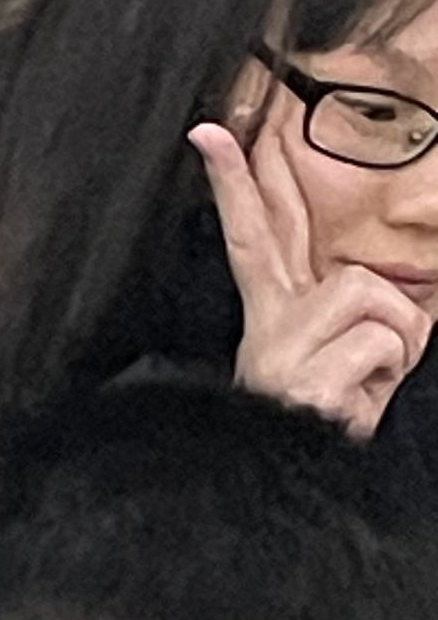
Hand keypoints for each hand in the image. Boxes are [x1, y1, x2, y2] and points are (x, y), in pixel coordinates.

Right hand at [193, 110, 430, 438]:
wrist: (299, 485)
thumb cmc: (332, 419)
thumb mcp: (346, 363)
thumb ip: (364, 318)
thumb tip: (411, 292)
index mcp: (276, 319)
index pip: (254, 241)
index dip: (233, 188)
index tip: (208, 135)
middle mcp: (269, 327)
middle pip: (269, 240)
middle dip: (237, 185)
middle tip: (212, 134)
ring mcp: (282, 349)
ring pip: (368, 291)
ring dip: (398, 334)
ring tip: (375, 375)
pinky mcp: (306, 376)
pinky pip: (381, 339)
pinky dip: (394, 365)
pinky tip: (366, 395)